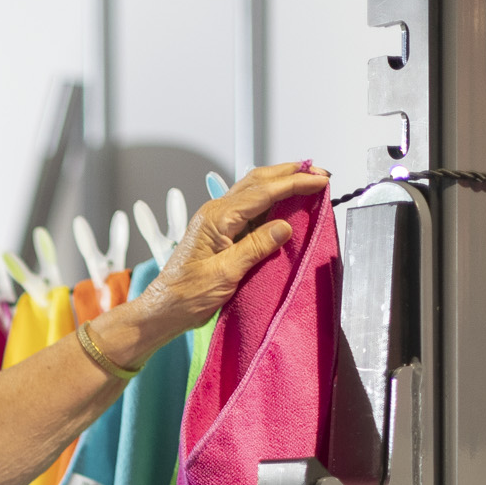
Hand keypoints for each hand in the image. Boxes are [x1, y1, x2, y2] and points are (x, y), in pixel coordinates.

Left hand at [135, 162, 332, 341]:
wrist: (165, 309)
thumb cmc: (186, 295)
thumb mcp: (225, 274)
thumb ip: (255, 248)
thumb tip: (285, 226)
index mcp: (216, 218)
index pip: (262, 191)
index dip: (294, 183)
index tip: (320, 180)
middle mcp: (216, 213)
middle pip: (258, 181)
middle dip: (290, 174)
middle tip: (319, 174)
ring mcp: (217, 221)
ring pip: (254, 191)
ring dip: (281, 184)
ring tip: (308, 182)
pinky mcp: (220, 233)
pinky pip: (250, 209)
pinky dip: (271, 202)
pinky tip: (285, 205)